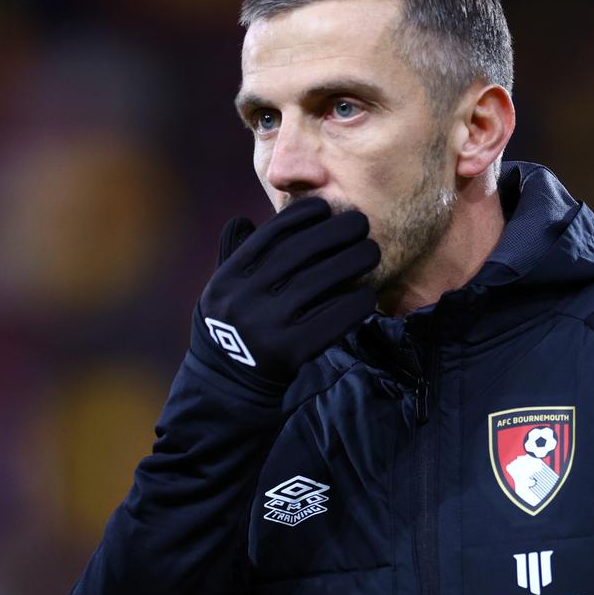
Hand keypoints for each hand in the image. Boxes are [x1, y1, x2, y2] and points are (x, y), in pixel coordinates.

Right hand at [191, 197, 379, 386]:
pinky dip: (353, 305)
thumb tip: (243, 219)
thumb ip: (232, 256)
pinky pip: (329, 321)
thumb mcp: (221, 294)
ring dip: (350, 262)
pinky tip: (369, 295)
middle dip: (333, 233)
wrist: (227, 387)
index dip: (300, 217)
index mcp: (228, 279)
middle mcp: (242, 299)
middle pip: (296, 254)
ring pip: (316, 283)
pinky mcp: (288, 353)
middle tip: (362, 223)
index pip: (267, 237)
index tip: (326, 206)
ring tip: (372, 251)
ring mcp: (265, 327)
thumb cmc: (234, 329)